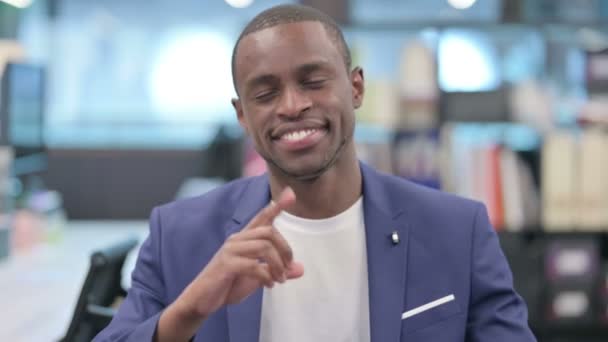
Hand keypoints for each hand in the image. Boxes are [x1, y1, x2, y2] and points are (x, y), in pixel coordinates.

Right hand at [176, 187, 303, 318]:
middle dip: (285, 249)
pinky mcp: (226, 264)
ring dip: (278, 265)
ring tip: (279, 279)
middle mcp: (236, 239)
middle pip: (269, 231)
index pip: (262, 217)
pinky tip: (269, 285)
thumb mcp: (258, 278)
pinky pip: (254, 265)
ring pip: (264, 246)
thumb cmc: (228, 285)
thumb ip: (277, 271)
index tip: (291, 193)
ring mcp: (230, 250)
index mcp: (244, 239)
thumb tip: (300, 269)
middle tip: (289, 268)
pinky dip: (266, 276)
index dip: (277, 206)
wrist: (201, 301)